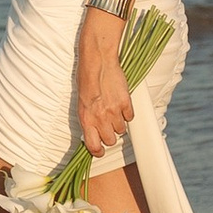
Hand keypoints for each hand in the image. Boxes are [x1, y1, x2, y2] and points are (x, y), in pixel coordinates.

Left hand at [75, 12, 132, 160]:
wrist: (98, 60)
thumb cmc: (86, 79)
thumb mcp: (81, 101)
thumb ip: (88, 118)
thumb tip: (93, 132)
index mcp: (86, 118)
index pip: (93, 146)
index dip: (98, 151)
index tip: (100, 151)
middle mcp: (99, 117)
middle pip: (110, 140)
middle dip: (110, 135)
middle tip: (107, 124)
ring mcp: (114, 111)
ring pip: (121, 129)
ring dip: (118, 122)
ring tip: (113, 109)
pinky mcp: (125, 103)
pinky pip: (130, 117)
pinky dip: (127, 112)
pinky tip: (121, 102)